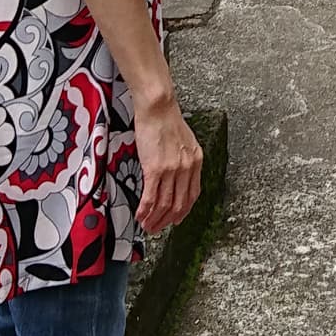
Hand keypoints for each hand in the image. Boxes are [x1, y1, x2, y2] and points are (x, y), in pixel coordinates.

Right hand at [133, 93, 202, 235]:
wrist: (157, 107)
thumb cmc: (166, 119)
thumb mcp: (185, 140)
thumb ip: (184, 158)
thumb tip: (177, 172)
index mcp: (196, 161)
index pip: (193, 195)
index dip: (183, 211)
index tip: (175, 220)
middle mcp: (187, 168)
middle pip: (178, 204)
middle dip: (167, 221)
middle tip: (157, 228)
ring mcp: (172, 169)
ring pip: (164, 204)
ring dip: (154, 219)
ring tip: (147, 225)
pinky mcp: (155, 168)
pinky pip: (151, 196)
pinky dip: (145, 210)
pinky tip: (140, 215)